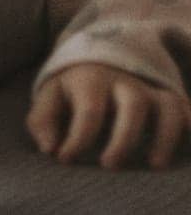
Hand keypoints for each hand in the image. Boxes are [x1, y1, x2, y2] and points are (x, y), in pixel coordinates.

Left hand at [27, 62, 190, 169]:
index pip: (89, 110)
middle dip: (125, 138)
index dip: (78, 139)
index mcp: (90, 79)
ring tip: (155, 165)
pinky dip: (190, 128)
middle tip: (110, 165)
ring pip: (169, 107)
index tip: (65, 160)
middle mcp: (125, 81)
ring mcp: (151, 89)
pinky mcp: (170, 97)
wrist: (99, 54)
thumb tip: (49, 149)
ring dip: (166, 137)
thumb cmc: (72, 86)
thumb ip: (43, 120)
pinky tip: (184, 151)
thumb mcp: (50, 94)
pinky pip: (186, 110)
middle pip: (134, 105)